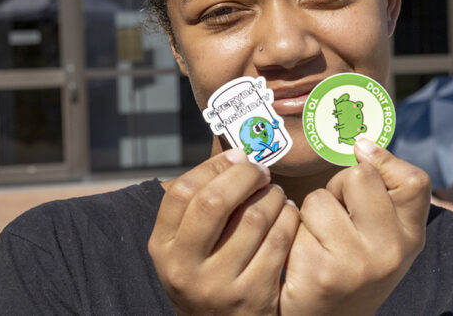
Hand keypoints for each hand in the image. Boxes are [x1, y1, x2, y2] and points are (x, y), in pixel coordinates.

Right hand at [149, 149, 299, 314]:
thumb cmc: (209, 273)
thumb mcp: (186, 246)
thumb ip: (198, 206)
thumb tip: (235, 156)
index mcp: (164, 248)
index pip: (183, 191)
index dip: (214, 167)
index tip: (237, 158)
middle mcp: (185, 269)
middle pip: (215, 201)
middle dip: (245, 176)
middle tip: (260, 171)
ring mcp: (219, 286)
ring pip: (253, 218)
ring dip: (272, 195)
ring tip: (275, 193)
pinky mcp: (254, 296)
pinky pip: (279, 241)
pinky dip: (288, 218)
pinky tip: (287, 214)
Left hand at [280, 139, 430, 314]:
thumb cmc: (353, 265)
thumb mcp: (383, 233)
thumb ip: (383, 191)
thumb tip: (362, 143)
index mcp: (411, 238)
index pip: (415, 181)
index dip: (385, 162)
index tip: (363, 158)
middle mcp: (391, 251)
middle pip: (359, 176)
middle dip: (338, 188)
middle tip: (337, 216)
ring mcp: (356, 263)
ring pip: (319, 198)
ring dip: (309, 214)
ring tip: (317, 240)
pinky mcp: (320, 273)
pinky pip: (294, 223)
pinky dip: (292, 234)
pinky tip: (301, 258)